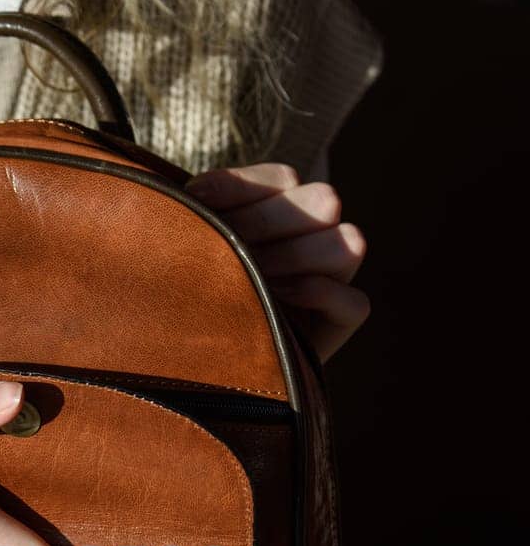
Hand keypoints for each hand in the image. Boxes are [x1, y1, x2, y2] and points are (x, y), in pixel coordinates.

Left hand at [184, 164, 369, 363]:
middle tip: (226, 249)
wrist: (199, 367)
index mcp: (284, 208)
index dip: (241, 187)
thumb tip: (189, 197)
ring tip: (250, 278)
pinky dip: (322, 295)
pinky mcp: (340, 321)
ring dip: (295, 256)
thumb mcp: (192, 252)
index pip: (283, 178)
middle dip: (267, 222)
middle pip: (324, 200)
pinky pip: (355, 304)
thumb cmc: (189, 298)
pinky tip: (278, 298)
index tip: (195, 203)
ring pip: (348, 244)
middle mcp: (316, 237)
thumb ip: (201, 219)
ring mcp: (333, 278)